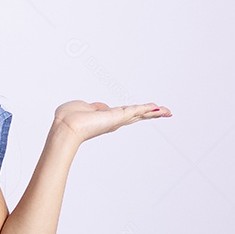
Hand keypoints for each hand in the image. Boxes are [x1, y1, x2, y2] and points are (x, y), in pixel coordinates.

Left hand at [53, 100, 171, 144]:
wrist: (66, 127)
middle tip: (165, 112)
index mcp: (104, 118)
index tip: (144, 111)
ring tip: (168, 111)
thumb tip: (98, 107)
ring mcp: (116, 119)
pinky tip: (160, 108)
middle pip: (136, 116)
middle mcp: (113, 121)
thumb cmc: (67, 118)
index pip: (123, 114)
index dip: (134, 112)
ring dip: (154, 112)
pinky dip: (148, 108)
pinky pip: (137, 110)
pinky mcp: (118, 116)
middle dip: (151, 113)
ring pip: (139, 114)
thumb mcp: (80, 107)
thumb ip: (91, 107)